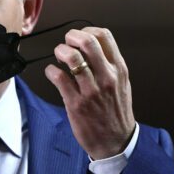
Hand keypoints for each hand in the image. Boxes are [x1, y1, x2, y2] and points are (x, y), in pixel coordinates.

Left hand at [44, 27, 135, 159]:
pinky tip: (53, 73)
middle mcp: (106, 77)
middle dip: (71, 36)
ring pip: (72, 58)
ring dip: (60, 51)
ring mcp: (91, 91)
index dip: (87, 30)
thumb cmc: (116, 113)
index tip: (80, 37)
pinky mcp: (76, 104)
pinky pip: (59, 78)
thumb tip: (91, 47)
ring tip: (59, 57)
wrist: (116, 142)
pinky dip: (51, 71)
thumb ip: (110, 65)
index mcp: (119, 70)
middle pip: (88, 41)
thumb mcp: (122, 84)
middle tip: (66, 43)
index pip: (105, 36)